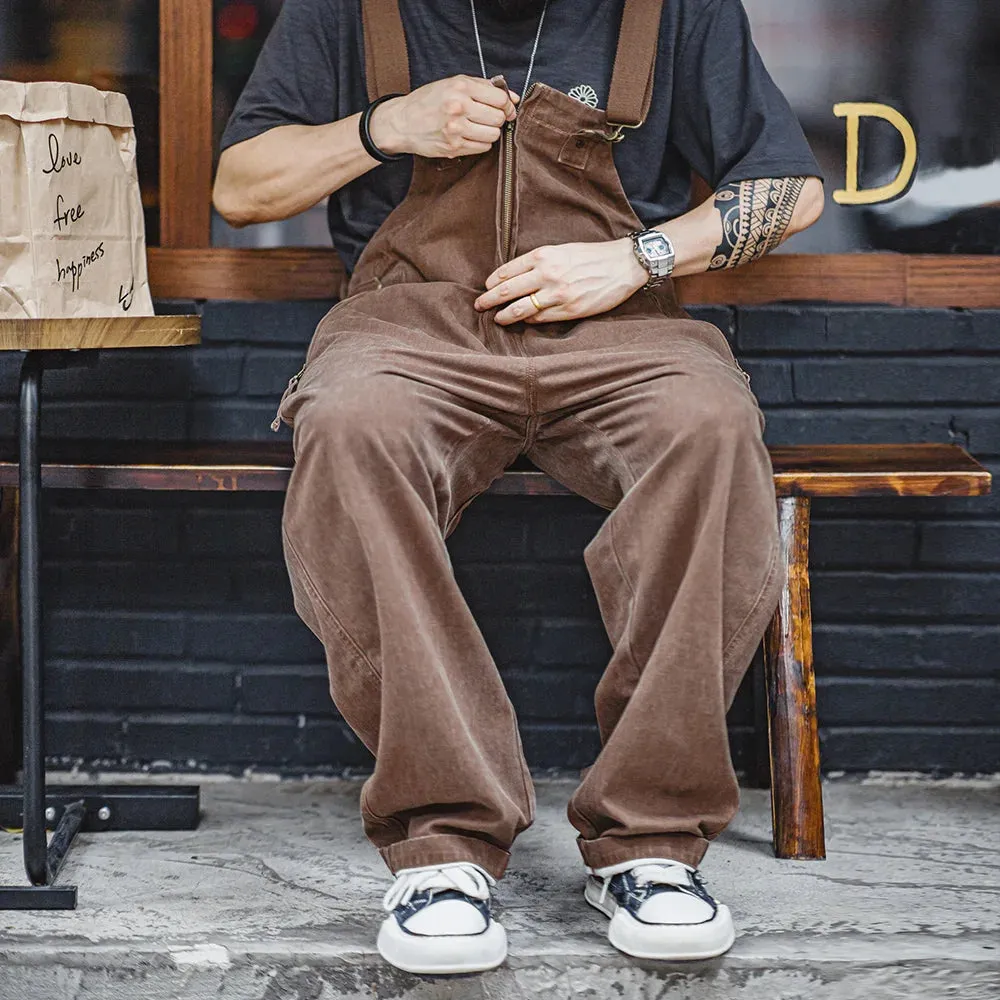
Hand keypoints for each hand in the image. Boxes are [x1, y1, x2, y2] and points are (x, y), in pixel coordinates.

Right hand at [369, 75, 517, 159]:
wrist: (403, 122)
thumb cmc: (429, 101)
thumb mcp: (454, 84)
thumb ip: (484, 87)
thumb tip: (512, 98)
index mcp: (461, 87)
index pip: (500, 99)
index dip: (508, 106)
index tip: (507, 109)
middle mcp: (458, 107)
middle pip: (498, 118)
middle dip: (497, 119)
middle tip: (488, 118)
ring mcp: (456, 129)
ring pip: (492, 135)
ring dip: (489, 132)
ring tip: (477, 127)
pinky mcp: (454, 147)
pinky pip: (482, 148)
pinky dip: (480, 143)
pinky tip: (469, 136)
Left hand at [475, 239, 648, 324]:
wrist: (623, 265)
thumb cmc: (592, 256)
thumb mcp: (562, 249)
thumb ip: (539, 261)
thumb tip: (515, 276)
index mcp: (544, 256)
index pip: (507, 271)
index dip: (492, 283)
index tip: (486, 288)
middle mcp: (548, 274)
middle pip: (507, 292)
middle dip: (489, 301)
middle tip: (479, 306)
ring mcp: (558, 294)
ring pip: (520, 309)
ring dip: (504, 316)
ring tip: (496, 319)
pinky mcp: (569, 310)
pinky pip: (540, 319)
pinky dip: (528, 320)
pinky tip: (523, 320)